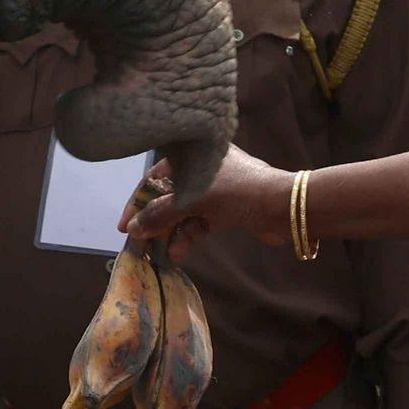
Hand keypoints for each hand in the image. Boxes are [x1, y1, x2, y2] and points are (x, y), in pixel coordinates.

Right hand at [125, 145, 289, 259]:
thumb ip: (161, 213)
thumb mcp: (194, 199)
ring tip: (162, 253)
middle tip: (141, 244)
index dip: (138, 201)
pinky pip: (199, 222)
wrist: (283, 206)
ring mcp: (215, 190)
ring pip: (183, 212)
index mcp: (192, 155)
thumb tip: (133, 228)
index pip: (154, 177)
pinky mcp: (226, 209)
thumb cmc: (237, 191)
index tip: (126, 225)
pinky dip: (189, 236)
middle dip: (155, 221)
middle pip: (168, 196)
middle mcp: (201, 169)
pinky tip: (179, 253)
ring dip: (172, 232)